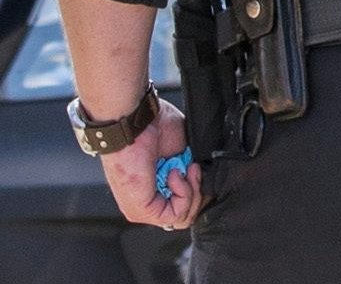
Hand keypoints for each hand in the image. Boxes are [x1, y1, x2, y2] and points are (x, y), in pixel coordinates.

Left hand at [96, 97, 203, 229]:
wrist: (135, 122)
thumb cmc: (152, 126)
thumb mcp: (181, 150)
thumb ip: (190, 169)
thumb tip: (205, 181)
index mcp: (156, 186)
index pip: (184, 205)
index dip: (197, 189)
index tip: (196, 167)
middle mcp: (149, 199)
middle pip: (186, 215)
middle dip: (198, 192)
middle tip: (193, 169)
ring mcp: (144, 207)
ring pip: (182, 218)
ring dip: (191, 191)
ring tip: (184, 170)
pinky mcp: (142, 209)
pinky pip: (175, 215)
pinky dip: (183, 193)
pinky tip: (174, 174)